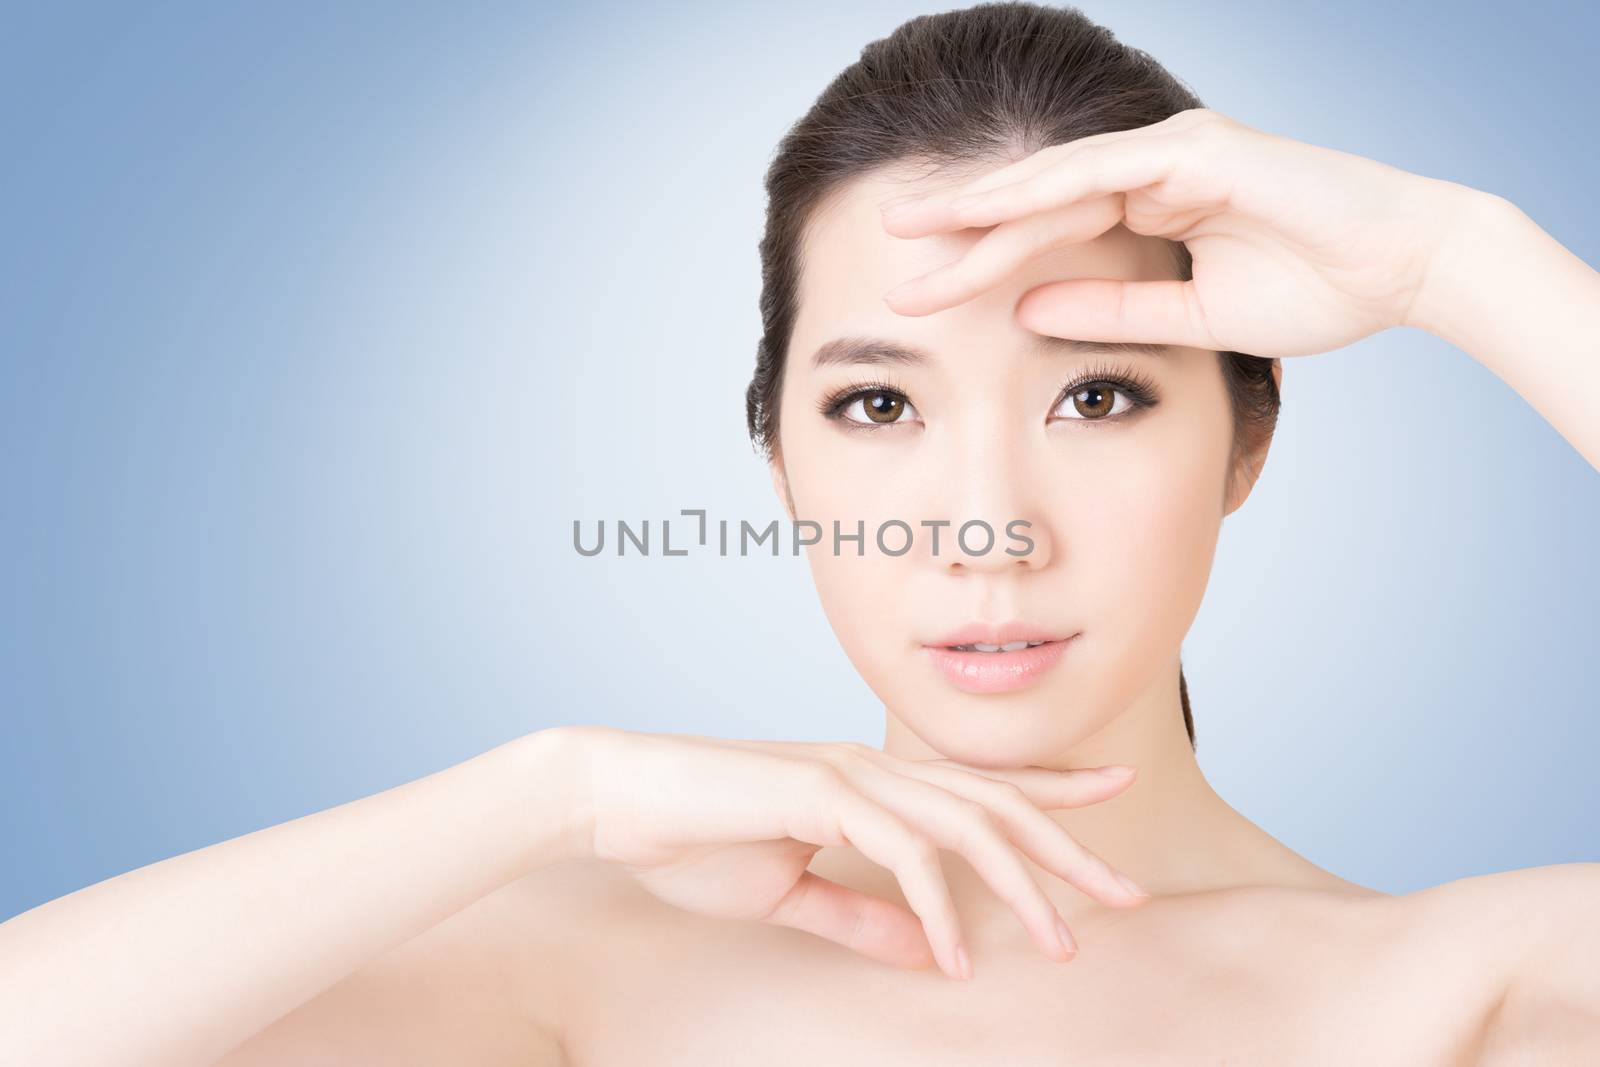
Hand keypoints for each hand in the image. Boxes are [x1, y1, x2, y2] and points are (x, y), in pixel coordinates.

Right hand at [559, 726, 1148, 980]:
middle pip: (994, 803)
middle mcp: (873, 769)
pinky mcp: (821, 792)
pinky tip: (952, 959)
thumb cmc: (695, 839)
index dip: (1051, 790)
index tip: (1113, 792)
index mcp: (870, 783)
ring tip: (1062, 944)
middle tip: (1129, 893)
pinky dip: (935, 906)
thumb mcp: (789, 892)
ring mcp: (850, 775)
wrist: (619, 801)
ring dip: (1019, 886)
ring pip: (965, 825)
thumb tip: (921, 949)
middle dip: (1068, 846)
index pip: (979, 786)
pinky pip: (900, 853)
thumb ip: (858, 915)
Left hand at [878, 107, 1481, 357]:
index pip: (1043, 233)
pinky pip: (1108, 169)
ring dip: (983, 203)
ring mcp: (1173, 152)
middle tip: (887, 245)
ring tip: (915, 224)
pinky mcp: (1202, 149)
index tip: (917, 291)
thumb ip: (1110, 308)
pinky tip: (994, 206)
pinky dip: (1050, 187)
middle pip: (1033, 201)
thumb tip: (1026, 313)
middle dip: (958, 226)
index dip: (977, 260)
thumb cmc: (1312, 290)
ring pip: (1055, 179)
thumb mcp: (1188, 316)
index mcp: (1148, 208)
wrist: (1402, 269)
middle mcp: (1149, 170)